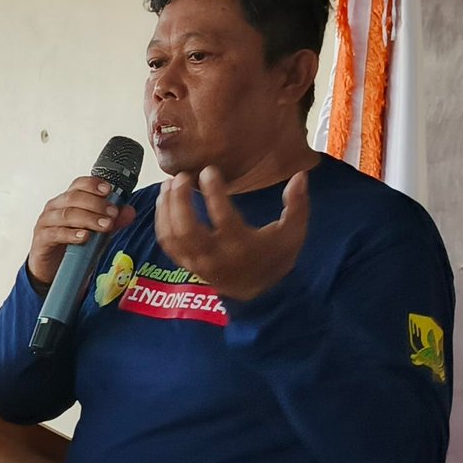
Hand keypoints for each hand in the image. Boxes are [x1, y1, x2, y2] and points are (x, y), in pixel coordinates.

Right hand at [27, 175, 138, 290]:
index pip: (78, 184)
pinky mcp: (42, 239)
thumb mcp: (95, 232)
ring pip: (67, 214)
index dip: (93, 184)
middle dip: (96, 204)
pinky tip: (84, 236)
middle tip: (112, 214)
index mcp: (67, 201)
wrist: (51, 267)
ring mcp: (47, 222)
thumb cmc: (71, 245)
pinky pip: (56, 233)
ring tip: (105, 226)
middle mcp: (55, 207)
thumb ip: (112, 221)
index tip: (108, 190)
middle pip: (74, 197)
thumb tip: (129, 212)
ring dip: (88, 219)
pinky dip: (71, 234)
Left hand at [155, 167, 309, 300]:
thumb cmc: (276, 256)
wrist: (258, 291)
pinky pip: (167, 244)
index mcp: (242, 246)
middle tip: (182, 176)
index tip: (208, 171)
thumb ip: (297, 204)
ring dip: (167, 208)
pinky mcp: (188, 264)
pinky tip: (164, 201)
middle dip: (180, 200)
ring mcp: (198, 262)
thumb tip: (300, 175)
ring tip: (169, 184)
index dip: (213, 192)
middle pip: (187, 229)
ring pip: (173, 236)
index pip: (222, 218)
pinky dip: (162, 222)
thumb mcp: (293, 232)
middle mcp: (216, 256)